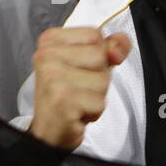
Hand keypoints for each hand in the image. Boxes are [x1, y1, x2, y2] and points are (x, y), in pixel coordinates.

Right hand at [29, 27, 132, 149]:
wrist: (48, 131)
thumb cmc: (69, 94)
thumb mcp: (91, 62)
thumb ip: (111, 45)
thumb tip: (119, 46)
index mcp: (50, 41)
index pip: (95, 34)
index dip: (98, 53)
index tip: (79, 68)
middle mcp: (46, 56)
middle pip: (101, 55)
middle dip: (99, 75)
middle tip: (78, 88)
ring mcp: (52, 78)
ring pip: (104, 79)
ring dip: (97, 94)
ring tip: (77, 100)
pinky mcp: (62, 100)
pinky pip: (100, 102)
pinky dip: (94, 111)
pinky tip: (76, 113)